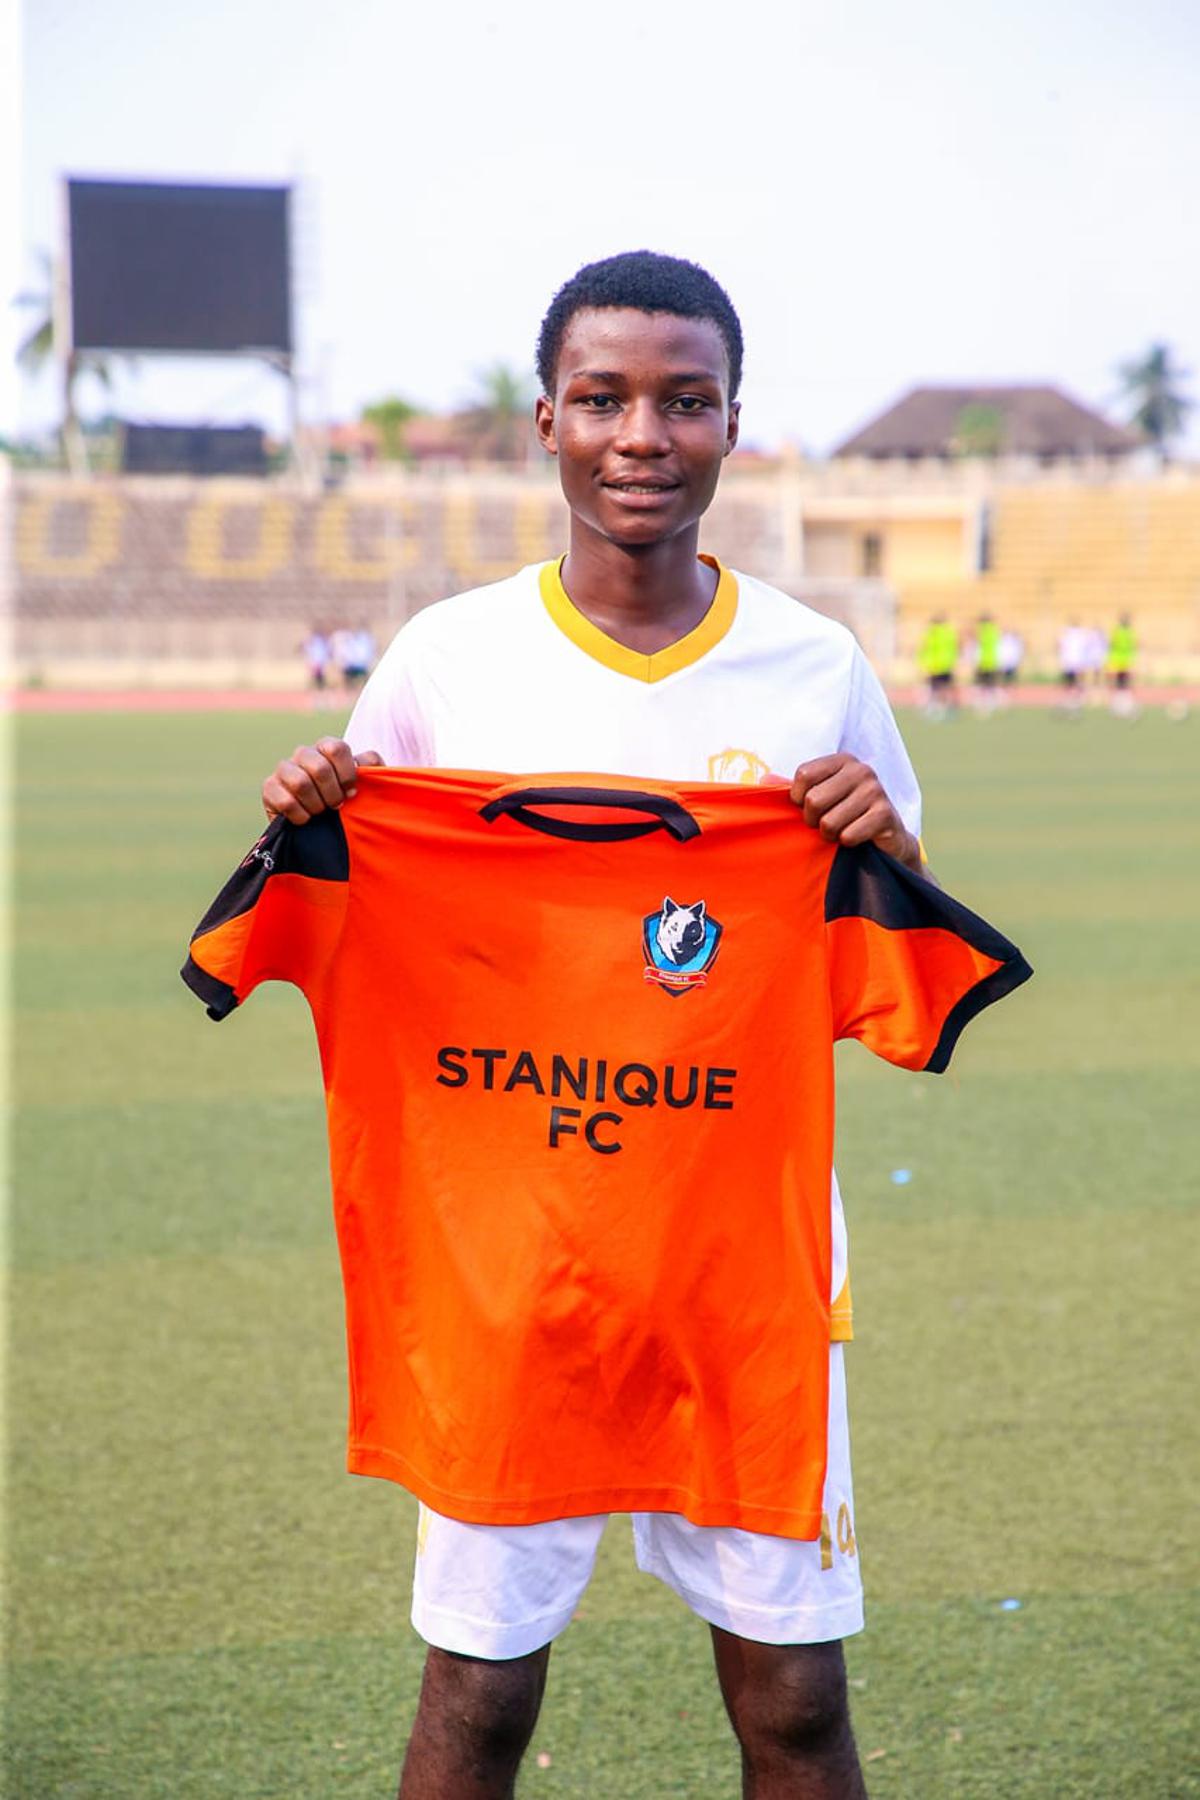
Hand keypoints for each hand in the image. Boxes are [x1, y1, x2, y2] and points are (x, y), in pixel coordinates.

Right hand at [262, 738, 383, 823]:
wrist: (320, 828)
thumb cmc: (346, 801)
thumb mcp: (365, 785)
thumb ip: (372, 769)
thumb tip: (367, 761)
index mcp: (327, 747)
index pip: (336, 748)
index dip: (347, 774)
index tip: (352, 792)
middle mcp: (304, 753)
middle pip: (319, 768)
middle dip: (332, 794)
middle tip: (337, 806)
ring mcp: (284, 769)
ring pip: (300, 783)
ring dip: (317, 805)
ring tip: (321, 813)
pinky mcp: (269, 788)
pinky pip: (286, 801)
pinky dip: (301, 816)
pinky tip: (306, 820)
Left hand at [789, 754, 919, 868]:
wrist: (887, 836)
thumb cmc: (846, 814)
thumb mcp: (820, 797)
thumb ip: (794, 789)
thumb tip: (763, 779)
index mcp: (842, 761)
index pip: (803, 775)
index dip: (798, 798)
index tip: (807, 807)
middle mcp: (861, 770)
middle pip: (813, 800)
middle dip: (813, 821)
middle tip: (825, 824)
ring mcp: (875, 791)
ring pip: (829, 822)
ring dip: (830, 834)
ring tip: (842, 830)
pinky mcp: (885, 814)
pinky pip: (848, 835)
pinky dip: (846, 842)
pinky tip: (856, 837)